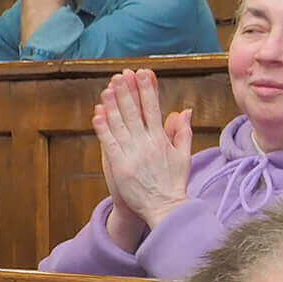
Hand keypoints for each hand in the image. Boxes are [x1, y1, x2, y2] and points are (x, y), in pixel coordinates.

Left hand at [93, 69, 192, 230]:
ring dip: (113, 104)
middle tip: (122, 73)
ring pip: (119, 123)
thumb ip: (183, 131)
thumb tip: (185, 110)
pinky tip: (97, 113)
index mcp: (162, 139)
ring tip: (108, 87)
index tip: (143, 73)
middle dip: (127, 90)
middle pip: (134, 111)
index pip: (153, 108)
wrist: (164, 208)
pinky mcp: (119, 165)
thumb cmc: (174, 183)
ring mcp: (131, 154)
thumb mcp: (184, 156)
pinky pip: (108, 142)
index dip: (147, 89)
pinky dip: (103, 127)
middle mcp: (146, 143)